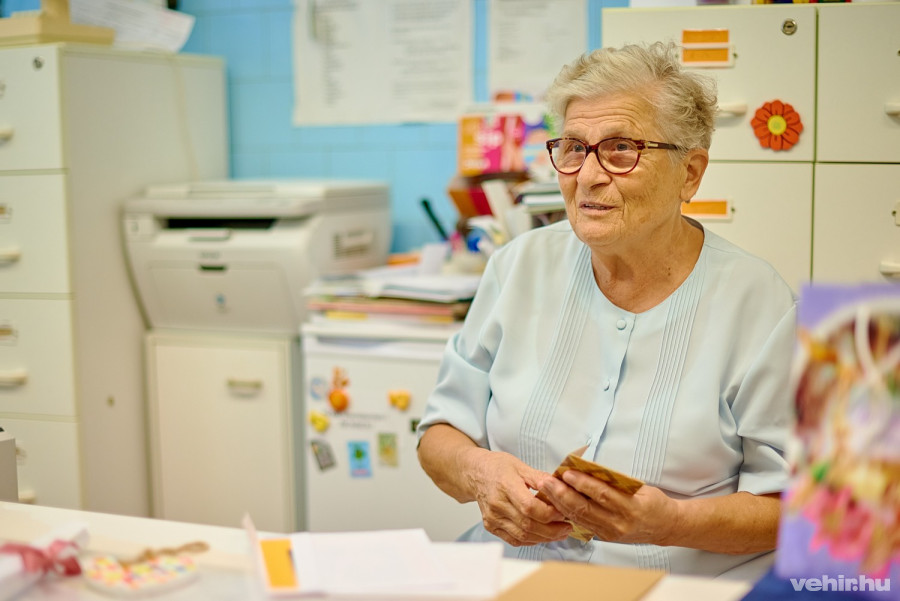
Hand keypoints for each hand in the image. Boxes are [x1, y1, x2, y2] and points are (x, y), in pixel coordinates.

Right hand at [465, 450, 571, 546]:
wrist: (475, 474)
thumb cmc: (498, 467)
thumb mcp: (520, 466)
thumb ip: (540, 478)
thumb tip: (560, 487)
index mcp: (505, 485)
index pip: (529, 507)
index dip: (549, 513)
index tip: (563, 512)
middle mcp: (497, 504)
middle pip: (528, 524)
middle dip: (552, 530)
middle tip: (567, 527)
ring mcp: (493, 518)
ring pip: (522, 536)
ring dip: (544, 538)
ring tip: (559, 533)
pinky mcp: (491, 526)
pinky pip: (514, 540)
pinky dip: (531, 540)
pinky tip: (543, 536)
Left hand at [537, 469, 678, 544]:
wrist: (665, 527)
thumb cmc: (653, 502)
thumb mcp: (639, 488)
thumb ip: (616, 482)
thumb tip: (588, 468)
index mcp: (631, 508)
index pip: (602, 494)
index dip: (583, 483)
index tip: (567, 473)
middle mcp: (619, 523)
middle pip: (585, 508)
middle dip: (563, 494)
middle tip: (547, 482)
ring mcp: (611, 533)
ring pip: (580, 517)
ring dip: (560, 503)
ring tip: (546, 489)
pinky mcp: (605, 537)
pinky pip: (583, 523)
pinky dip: (567, 512)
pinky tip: (555, 502)